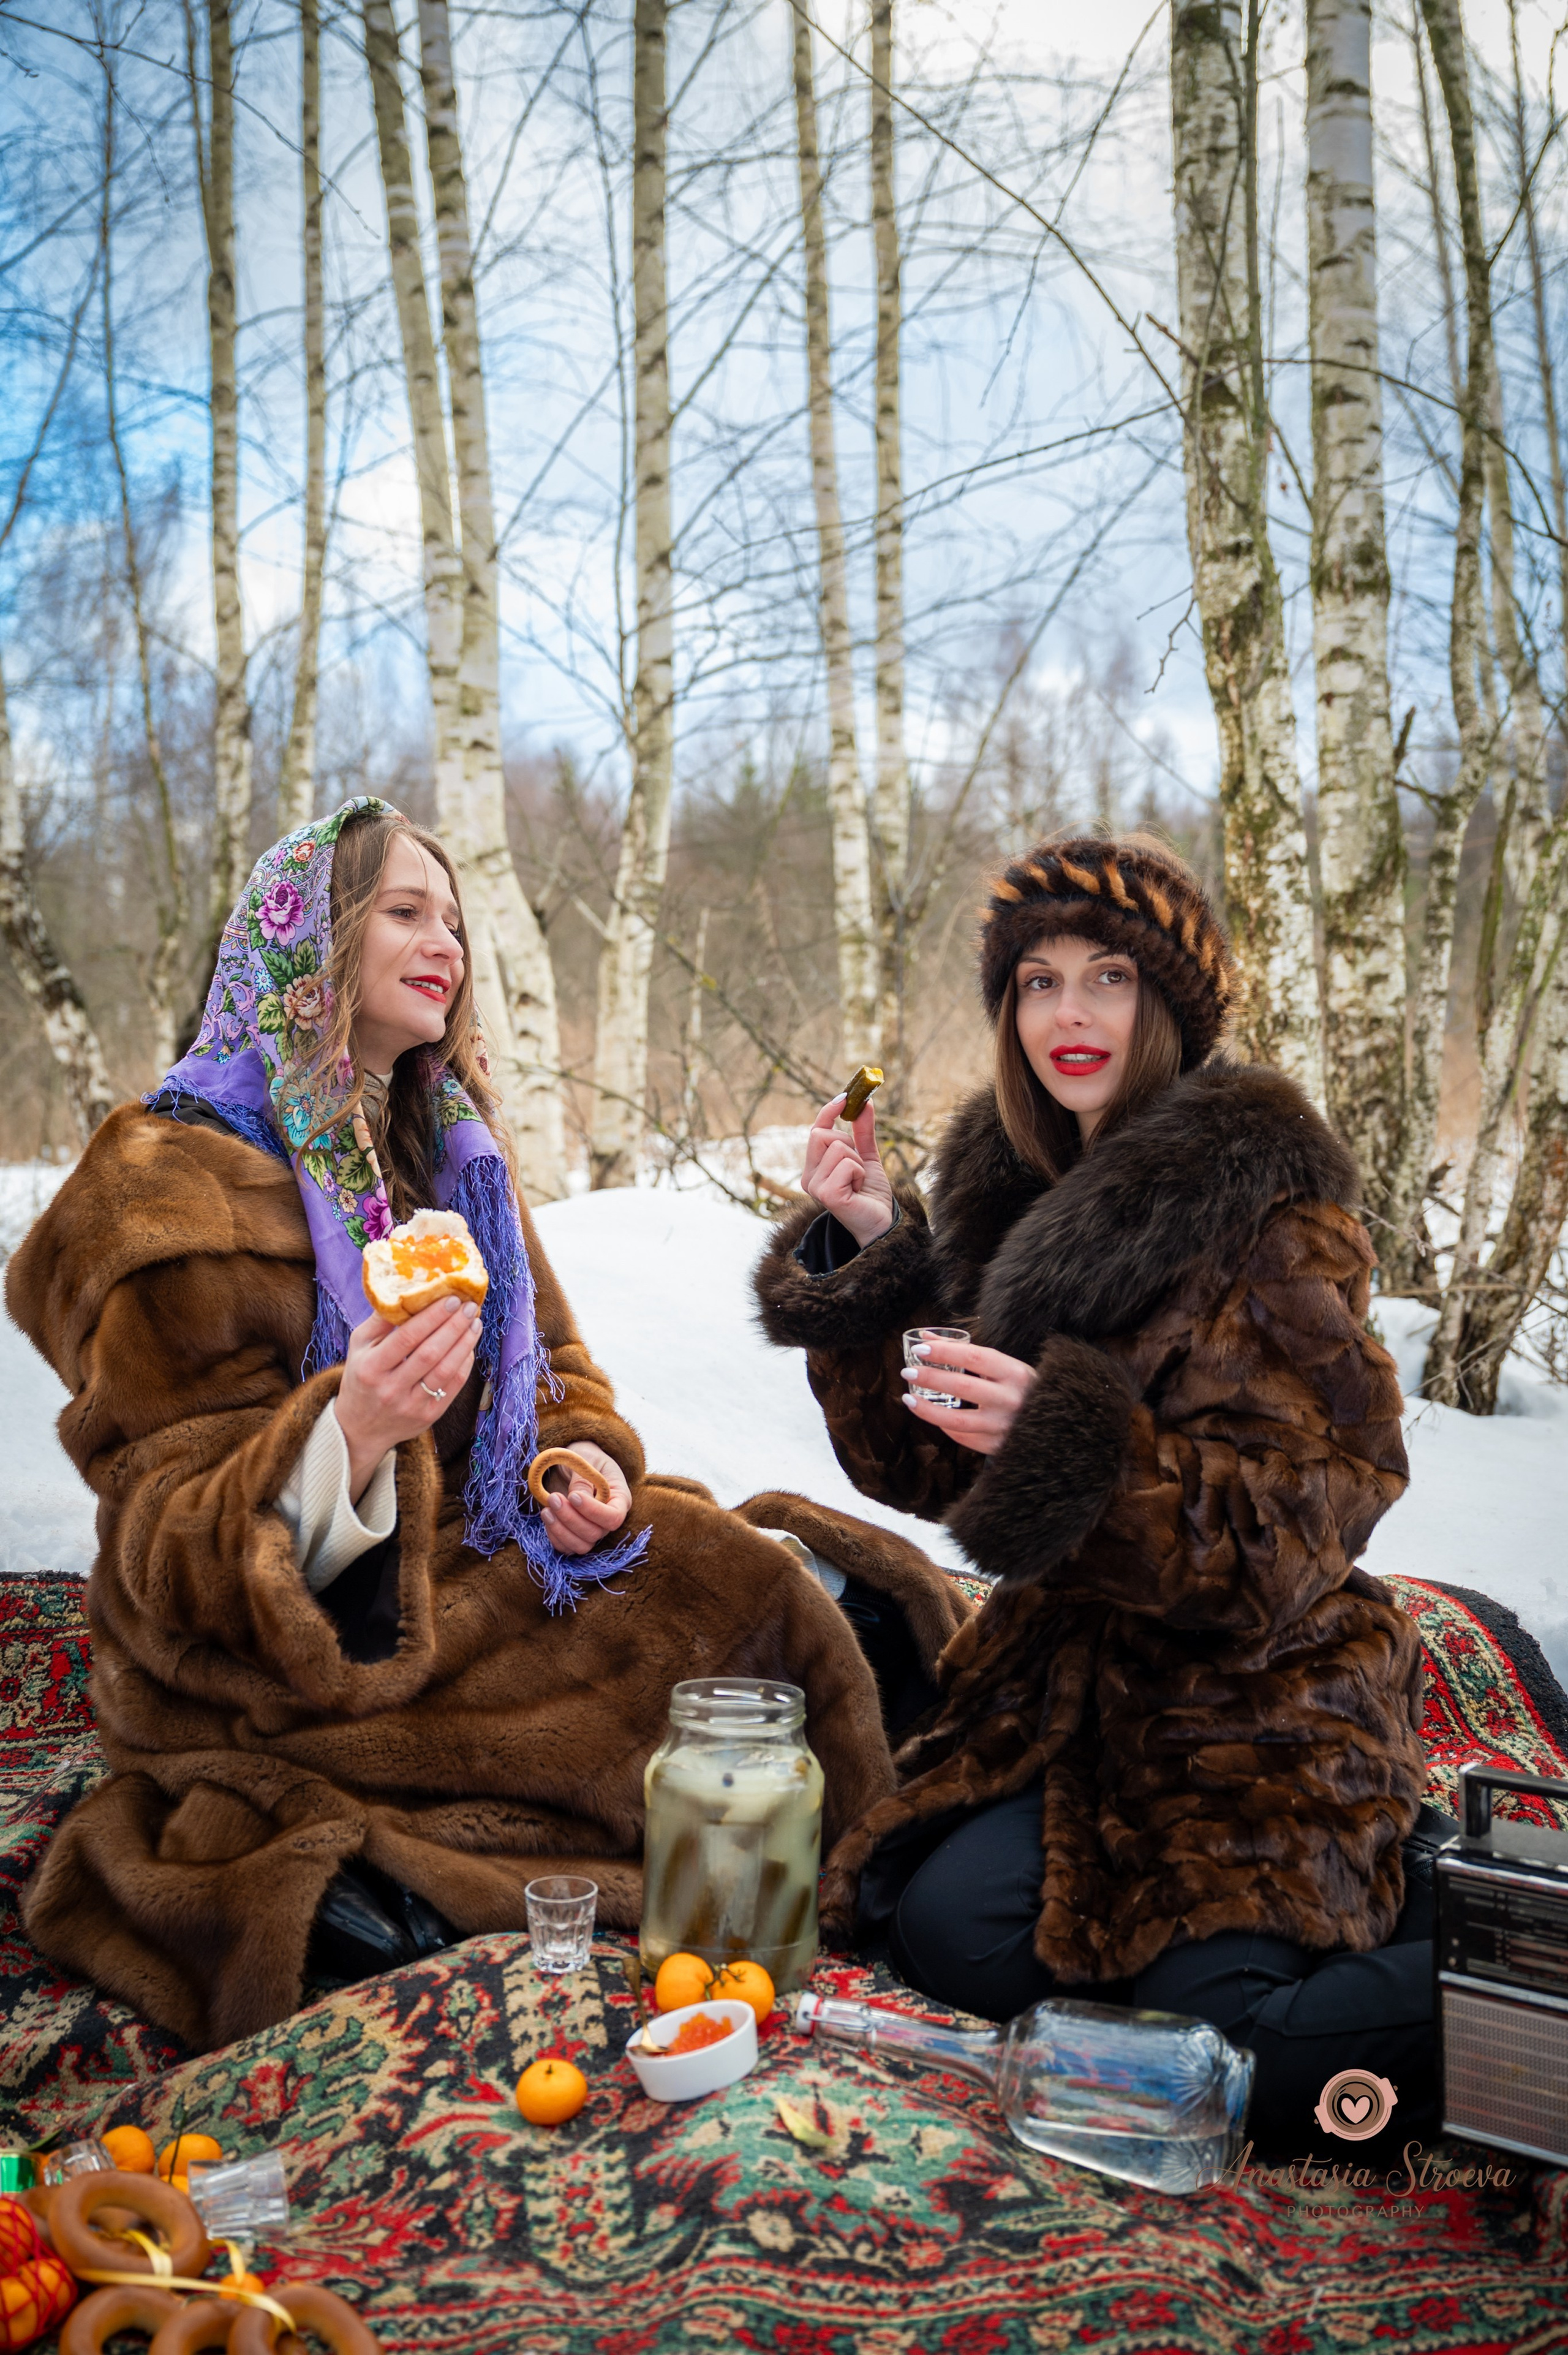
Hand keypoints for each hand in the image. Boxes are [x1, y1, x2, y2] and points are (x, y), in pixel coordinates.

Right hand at [335, 1295, 480, 1500]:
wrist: (360, 1428)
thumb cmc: (361, 1376)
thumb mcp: (359, 1347)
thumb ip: (380, 1320)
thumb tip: (406, 1289)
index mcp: (371, 1368)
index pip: (407, 1338)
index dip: (432, 1317)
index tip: (451, 1299)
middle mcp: (391, 1389)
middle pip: (430, 1353)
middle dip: (454, 1326)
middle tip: (470, 1306)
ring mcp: (411, 1405)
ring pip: (445, 1371)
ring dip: (465, 1344)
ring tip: (475, 1323)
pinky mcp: (428, 1416)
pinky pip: (453, 1387)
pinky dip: (464, 1364)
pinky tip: (469, 1346)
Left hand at [539, 1440, 632, 1556]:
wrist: (573, 1462)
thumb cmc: (585, 1457)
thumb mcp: (586, 1460)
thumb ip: (583, 1480)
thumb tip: (576, 1499)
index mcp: (619, 1498)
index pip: (614, 1517)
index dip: (593, 1512)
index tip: (573, 1496)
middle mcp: (607, 1518)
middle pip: (595, 1533)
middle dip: (571, 1519)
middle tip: (554, 1498)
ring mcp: (591, 1528)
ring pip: (581, 1545)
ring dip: (561, 1530)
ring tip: (547, 1510)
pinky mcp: (574, 1533)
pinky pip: (566, 1547)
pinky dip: (554, 1536)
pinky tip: (547, 1516)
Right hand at [800, 1092, 895, 1245]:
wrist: (882, 1222)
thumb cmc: (871, 1194)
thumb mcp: (868, 1157)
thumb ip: (863, 1132)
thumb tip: (865, 1103)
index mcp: (814, 1168)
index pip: (815, 1130)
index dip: (828, 1111)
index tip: (846, 1097)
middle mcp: (809, 1177)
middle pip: (822, 1134)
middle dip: (848, 1144)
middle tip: (858, 1166)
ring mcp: (815, 1187)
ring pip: (837, 1147)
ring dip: (857, 1161)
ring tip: (859, 1181)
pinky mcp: (827, 1194)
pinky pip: (847, 1163)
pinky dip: (860, 1172)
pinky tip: (859, 1190)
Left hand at [901, 1334, 1034, 1456]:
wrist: (1056, 1423)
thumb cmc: (1022, 1388)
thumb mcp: (1004, 1366)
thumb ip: (966, 1352)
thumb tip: (926, 1337)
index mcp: (1015, 1373)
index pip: (973, 1357)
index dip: (943, 1352)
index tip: (920, 1348)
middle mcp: (1012, 1400)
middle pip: (962, 1386)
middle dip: (930, 1377)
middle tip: (908, 1371)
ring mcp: (1005, 1426)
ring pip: (957, 1420)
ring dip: (927, 1409)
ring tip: (908, 1399)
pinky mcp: (999, 1446)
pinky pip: (964, 1437)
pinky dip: (945, 1426)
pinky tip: (933, 1416)